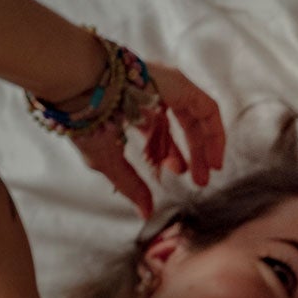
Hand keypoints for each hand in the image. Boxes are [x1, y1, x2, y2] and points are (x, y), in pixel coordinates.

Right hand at [67, 62, 224, 219]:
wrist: (81, 85)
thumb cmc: (86, 120)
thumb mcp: (109, 159)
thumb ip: (130, 185)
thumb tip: (146, 213)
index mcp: (128, 105)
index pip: (156, 128)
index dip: (169, 152)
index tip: (177, 173)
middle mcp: (149, 92)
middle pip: (180, 124)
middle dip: (192, 154)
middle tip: (200, 181)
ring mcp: (166, 84)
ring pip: (196, 117)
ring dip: (205, 146)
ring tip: (212, 172)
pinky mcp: (180, 83)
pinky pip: (206, 109)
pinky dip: (214, 133)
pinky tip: (215, 158)